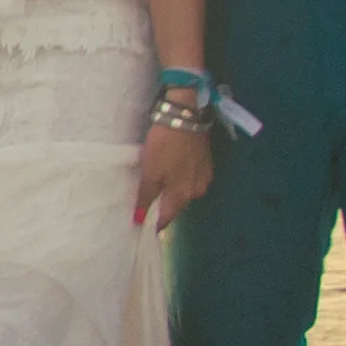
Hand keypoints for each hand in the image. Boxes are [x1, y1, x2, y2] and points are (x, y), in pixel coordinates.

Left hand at [134, 114, 213, 229]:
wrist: (184, 119)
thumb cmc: (164, 147)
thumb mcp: (150, 173)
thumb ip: (146, 197)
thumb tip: (139, 220)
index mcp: (182, 196)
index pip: (167, 218)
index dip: (155, 223)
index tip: (144, 225)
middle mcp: (196, 191)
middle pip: (177, 205)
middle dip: (163, 206)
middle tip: (148, 204)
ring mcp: (204, 178)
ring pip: (185, 192)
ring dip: (173, 192)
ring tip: (160, 185)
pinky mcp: (206, 164)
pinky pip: (191, 179)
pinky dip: (181, 179)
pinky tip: (173, 171)